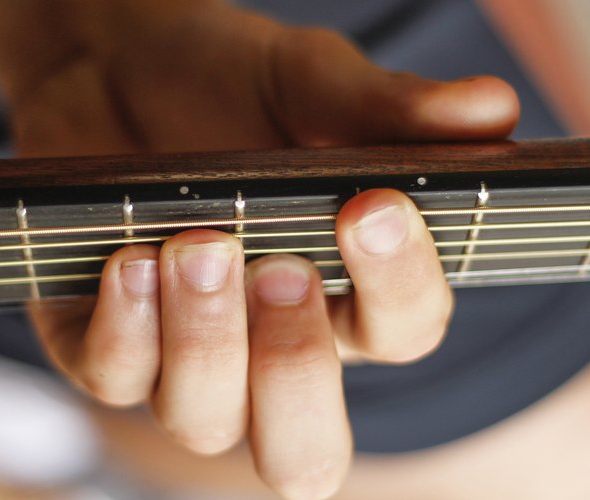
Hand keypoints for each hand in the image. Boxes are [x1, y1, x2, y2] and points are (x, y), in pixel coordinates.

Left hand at [0, 1, 518, 496]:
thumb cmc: (225, 82)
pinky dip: (125, 329)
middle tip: (283, 270)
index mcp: (345, 293)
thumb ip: (384, 106)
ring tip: (196, 245)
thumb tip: (489, 111)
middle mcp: (268, 348)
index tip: (375, 206)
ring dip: (205, 342)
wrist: (113, 66)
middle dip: (296, 374)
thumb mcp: (306, 81)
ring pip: (204, 422)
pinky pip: (112, 379)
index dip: (402, 287)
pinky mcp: (100, 340)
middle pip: (303, 451)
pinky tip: (131, 259)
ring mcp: (182, 356)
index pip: (403, 333)